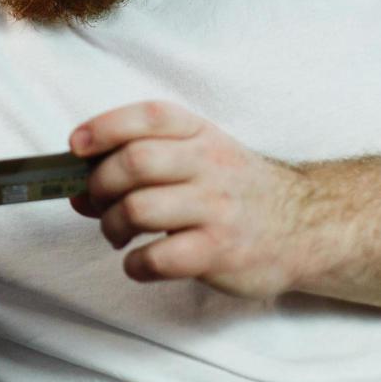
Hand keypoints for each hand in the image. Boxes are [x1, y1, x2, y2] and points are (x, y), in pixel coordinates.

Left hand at [69, 100, 312, 300]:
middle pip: (134, 162)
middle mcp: (209, 164)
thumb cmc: (233, 189)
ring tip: (117, 234)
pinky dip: (134, 265)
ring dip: (111, 226)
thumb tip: (75, 189)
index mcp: (199, 133)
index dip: (104, 127)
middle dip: (100, 184)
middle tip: (97, 201)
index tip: (76, 147)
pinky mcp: (220, 252)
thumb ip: (141, 162)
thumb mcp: (197, 157)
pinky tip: (140, 263)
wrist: (305, 226)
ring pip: (138, 209)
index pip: (148, 116)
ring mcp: (216, 208)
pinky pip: (159, 258)